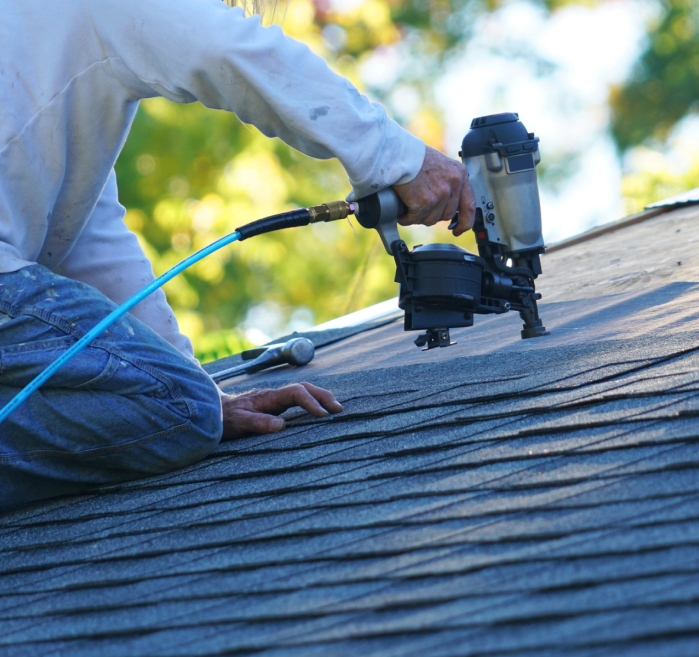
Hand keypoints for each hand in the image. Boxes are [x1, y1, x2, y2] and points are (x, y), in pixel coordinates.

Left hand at [221, 382, 342, 439]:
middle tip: (339, 409)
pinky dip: (312, 402)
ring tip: (336, 409)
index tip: (322, 415)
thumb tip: (281, 425)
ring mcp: (275, 399)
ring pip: (303, 391)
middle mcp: (274, 395)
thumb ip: (258, 423)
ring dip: (320, 397)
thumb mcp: (238, 424)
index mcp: (268, 397)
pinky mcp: (275, 405)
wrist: (213, 412)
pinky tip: (320, 410)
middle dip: (323, 396)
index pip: (295, 393)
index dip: (311, 402)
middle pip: (304, 387)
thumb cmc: (225, 419)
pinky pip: (298, 399)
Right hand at [392, 146, 475, 236]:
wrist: (398, 154)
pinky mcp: (424, 202)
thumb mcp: (441, 166)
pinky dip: (406, 217)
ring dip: (418, 217)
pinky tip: (402, 211)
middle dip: (432, 215)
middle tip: (420, 209)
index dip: (465, 222)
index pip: (469, 205)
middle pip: (446, 215)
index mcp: (460, 174)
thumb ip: (448, 184)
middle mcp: (453, 184)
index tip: (458, 230)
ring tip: (408, 207)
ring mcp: (439, 194)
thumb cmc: (415, 157)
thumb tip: (450, 208)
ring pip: (430, 219)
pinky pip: (415, 218)